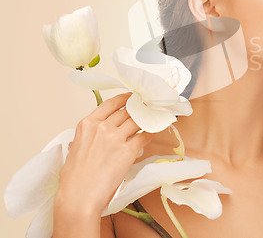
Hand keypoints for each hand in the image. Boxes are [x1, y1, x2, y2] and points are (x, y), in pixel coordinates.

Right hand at [55, 92, 153, 215]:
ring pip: (138, 120)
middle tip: (148, 106)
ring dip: (148, 118)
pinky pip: (144, 136)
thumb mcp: (75, 149)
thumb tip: (93, 137)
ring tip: (155, 116)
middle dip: (139, 107)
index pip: (110, 104)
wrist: (79, 197)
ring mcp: (116, 138)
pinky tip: (155, 131)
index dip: (124, 99)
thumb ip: (87, 137)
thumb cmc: (74, 179)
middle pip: (126, 111)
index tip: (132, 97)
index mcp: (87, 124)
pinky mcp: (128, 151)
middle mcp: (102, 127)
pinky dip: (151, 132)